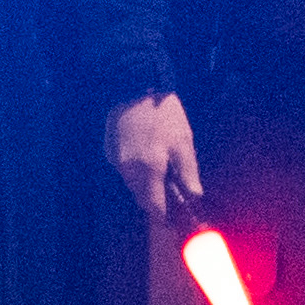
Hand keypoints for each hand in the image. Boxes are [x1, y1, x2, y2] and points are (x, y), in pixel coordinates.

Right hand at [104, 91, 200, 228]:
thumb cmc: (162, 114)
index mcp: (147, 171)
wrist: (133, 85)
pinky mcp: (109, 150)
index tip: (175, 219)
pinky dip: (136, 169)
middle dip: (156, 200)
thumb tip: (195, 196)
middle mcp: (127, 171)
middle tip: (172, 193)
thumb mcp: (182, 142)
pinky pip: (125, 169)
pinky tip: (147, 154)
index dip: (165, 216)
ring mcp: (115, 160)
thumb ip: (188, 172)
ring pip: (132, 184)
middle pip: (142, 198)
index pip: (154, 208)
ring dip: (146, 184)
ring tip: (161, 170)